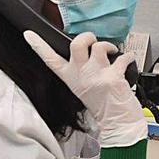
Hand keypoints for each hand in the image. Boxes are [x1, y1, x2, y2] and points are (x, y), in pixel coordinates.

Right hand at [23, 31, 145, 146]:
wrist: (118, 123)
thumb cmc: (103, 107)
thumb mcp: (83, 89)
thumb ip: (81, 71)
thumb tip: (88, 52)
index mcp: (71, 79)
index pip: (50, 60)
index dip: (39, 46)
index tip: (29, 35)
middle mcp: (81, 76)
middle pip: (76, 44)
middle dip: (87, 36)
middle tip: (93, 41)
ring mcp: (96, 76)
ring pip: (99, 47)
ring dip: (109, 45)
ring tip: (112, 51)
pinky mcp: (113, 77)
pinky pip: (123, 57)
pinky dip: (128, 56)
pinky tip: (128, 60)